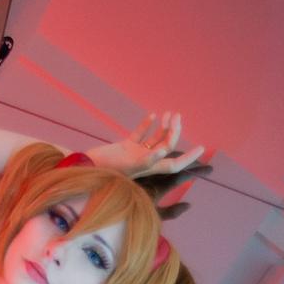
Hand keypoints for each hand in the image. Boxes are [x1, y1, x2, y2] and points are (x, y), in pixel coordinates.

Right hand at [90, 111, 204, 179]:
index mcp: (147, 169)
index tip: (202, 148)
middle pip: (166, 147)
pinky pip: (139, 136)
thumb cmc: (102, 170)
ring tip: (170, 114)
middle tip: (177, 116)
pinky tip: (152, 116)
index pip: (174, 164)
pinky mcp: (124, 148)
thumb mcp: (126, 165)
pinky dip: (146, 126)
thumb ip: (145, 161)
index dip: (189, 157)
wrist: (82, 169)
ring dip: (164, 127)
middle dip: (175, 132)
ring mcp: (134, 155)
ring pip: (155, 140)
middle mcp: (143, 162)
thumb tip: (163, 150)